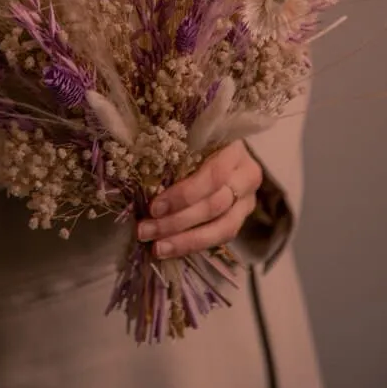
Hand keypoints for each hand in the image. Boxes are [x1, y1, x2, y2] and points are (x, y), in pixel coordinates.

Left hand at [137, 140, 262, 258]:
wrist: (224, 148)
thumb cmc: (197, 140)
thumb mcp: (188, 138)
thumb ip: (173, 152)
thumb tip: (138, 172)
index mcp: (234, 150)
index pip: (213, 176)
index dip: (183, 195)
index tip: (154, 207)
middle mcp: (247, 176)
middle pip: (214, 205)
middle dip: (176, 221)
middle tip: (145, 230)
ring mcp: (248, 199)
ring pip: (222, 228)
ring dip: (185, 240)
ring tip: (157, 247)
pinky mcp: (242, 218)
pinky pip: (221, 238)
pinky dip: (194, 245)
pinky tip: (170, 249)